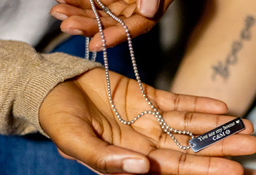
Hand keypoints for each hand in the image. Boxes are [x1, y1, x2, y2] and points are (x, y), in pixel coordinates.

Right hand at [39, 68, 255, 174]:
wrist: (53, 89)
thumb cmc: (59, 119)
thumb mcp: (77, 142)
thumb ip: (106, 158)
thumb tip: (141, 165)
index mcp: (134, 158)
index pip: (177, 167)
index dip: (207, 169)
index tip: (237, 171)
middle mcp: (147, 141)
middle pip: (193, 147)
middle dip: (224, 147)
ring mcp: (151, 119)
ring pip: (192, 125)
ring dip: (219, 125)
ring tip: (249, 125)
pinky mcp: (150, 98)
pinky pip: (179, 102)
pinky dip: (199, 104)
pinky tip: (222, 107)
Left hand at [51, 0, 173, 50]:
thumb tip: (147, 13)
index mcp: (152, 10)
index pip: (134, 28)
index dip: (115, 37)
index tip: (95, 44)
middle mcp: (135, 9)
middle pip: (112, 23)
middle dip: (89, 26)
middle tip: (67, 25)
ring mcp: (121, 0)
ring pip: (99, 11)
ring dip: (78, 13)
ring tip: (58, 11)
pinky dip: (77, 0)